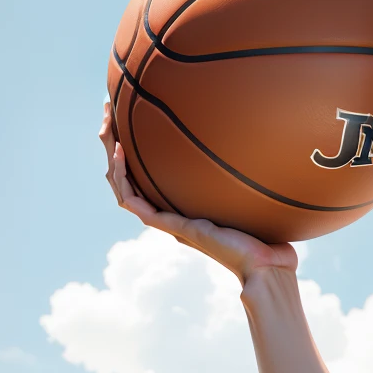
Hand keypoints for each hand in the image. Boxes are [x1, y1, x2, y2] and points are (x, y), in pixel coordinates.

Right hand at [99, 103, 297, 284]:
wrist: (264, 262)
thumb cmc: (265, 232)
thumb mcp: (249, 191)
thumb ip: (245, 169)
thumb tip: (259, 141)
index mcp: (180, 205)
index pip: (143, 173)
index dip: (132, 147)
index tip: (128, 117)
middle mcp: (168, 211)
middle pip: (127, 175)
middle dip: (113, 142)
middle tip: (108, 110)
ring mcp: (166, 220)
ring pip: (121, 186)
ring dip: (110, 155)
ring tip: (107, 126)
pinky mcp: (168, 226)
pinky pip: (132, 201)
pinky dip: (122, 177)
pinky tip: (120, 152)